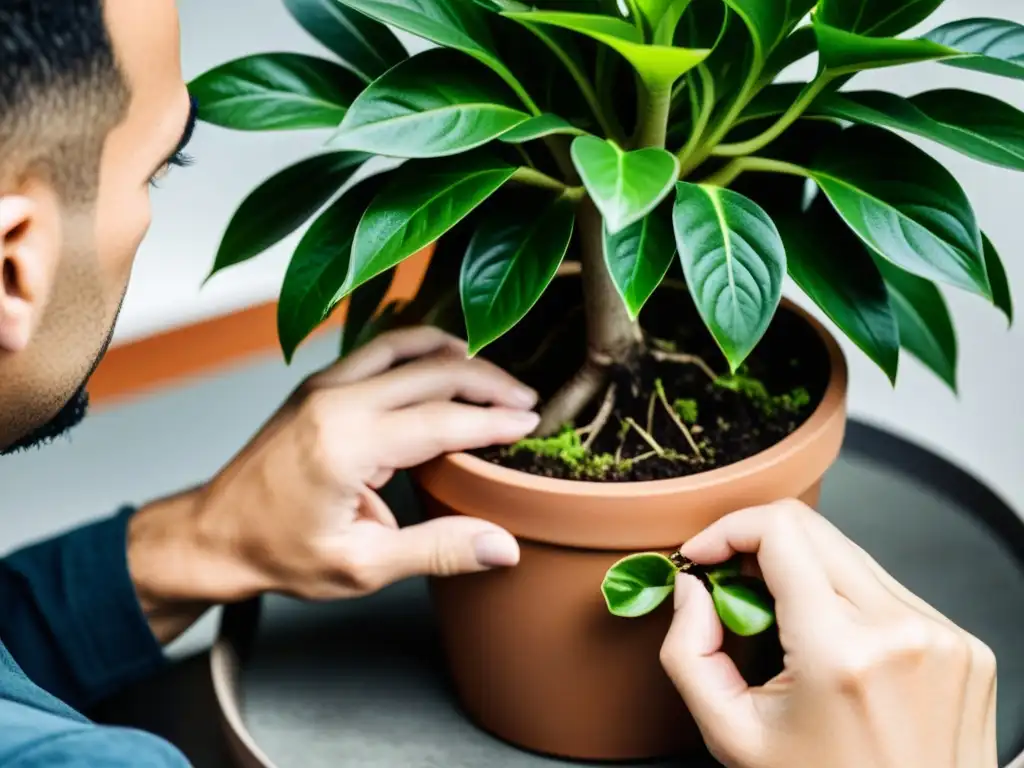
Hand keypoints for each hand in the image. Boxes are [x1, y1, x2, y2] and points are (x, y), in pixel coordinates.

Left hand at [128, 327, 539, 635]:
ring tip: (494, 377)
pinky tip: (444, 363)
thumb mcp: (361, 567)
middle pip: (433, 371)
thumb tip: (503, 545)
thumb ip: (437, 551)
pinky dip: (421, 350)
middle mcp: (336, 401)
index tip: (532, 423)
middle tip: (526, 400)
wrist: (213, 533)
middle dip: (488, 382)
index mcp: (347, 444)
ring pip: (407, 345)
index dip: (494, 421)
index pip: (442, 420)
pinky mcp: (319, 384)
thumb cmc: (278, 552)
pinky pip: (380, 348)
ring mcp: (324, 385)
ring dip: (457, 356)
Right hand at [660, 499, 996, 767]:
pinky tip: (832, 647)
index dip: (726, 529)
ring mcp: (941, 634)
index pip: (778, 531)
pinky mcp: (962, 641)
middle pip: (811, 530)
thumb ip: (689, 653)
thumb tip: (691, 589)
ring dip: (802, 573)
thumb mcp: (733, 736)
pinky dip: (845, 600)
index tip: (703, 556)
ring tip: (784, 629)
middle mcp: (901, 630)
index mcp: (841, 652)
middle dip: (756, 546)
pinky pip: (886, 588)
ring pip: (848, 554)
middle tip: (731, 588)